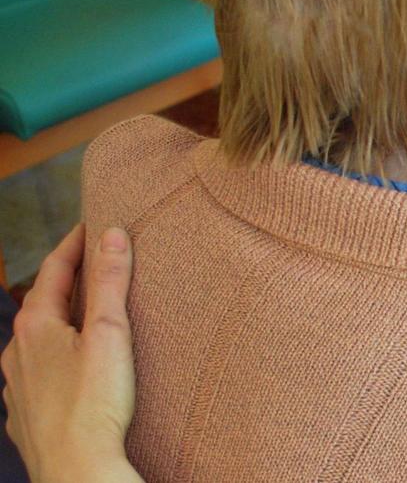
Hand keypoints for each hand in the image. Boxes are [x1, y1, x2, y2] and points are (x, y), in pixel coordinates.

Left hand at [2, 225, 142, 482]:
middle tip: (91, 265)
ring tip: (82, 317)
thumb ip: (111, 282)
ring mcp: (17, 386)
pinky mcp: (24, 414)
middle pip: (41, 304)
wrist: (75, 469)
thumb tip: (111, 234)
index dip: (75, 245)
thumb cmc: (94, 404)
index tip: (92, 226)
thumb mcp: (110, 333)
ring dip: (57, 323)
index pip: (55, 270)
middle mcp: (17, 352)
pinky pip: (35, 376)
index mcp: (35, 326)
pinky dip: (52, 360)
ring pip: (35, 342)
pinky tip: (68, 370)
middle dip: (66, 282)